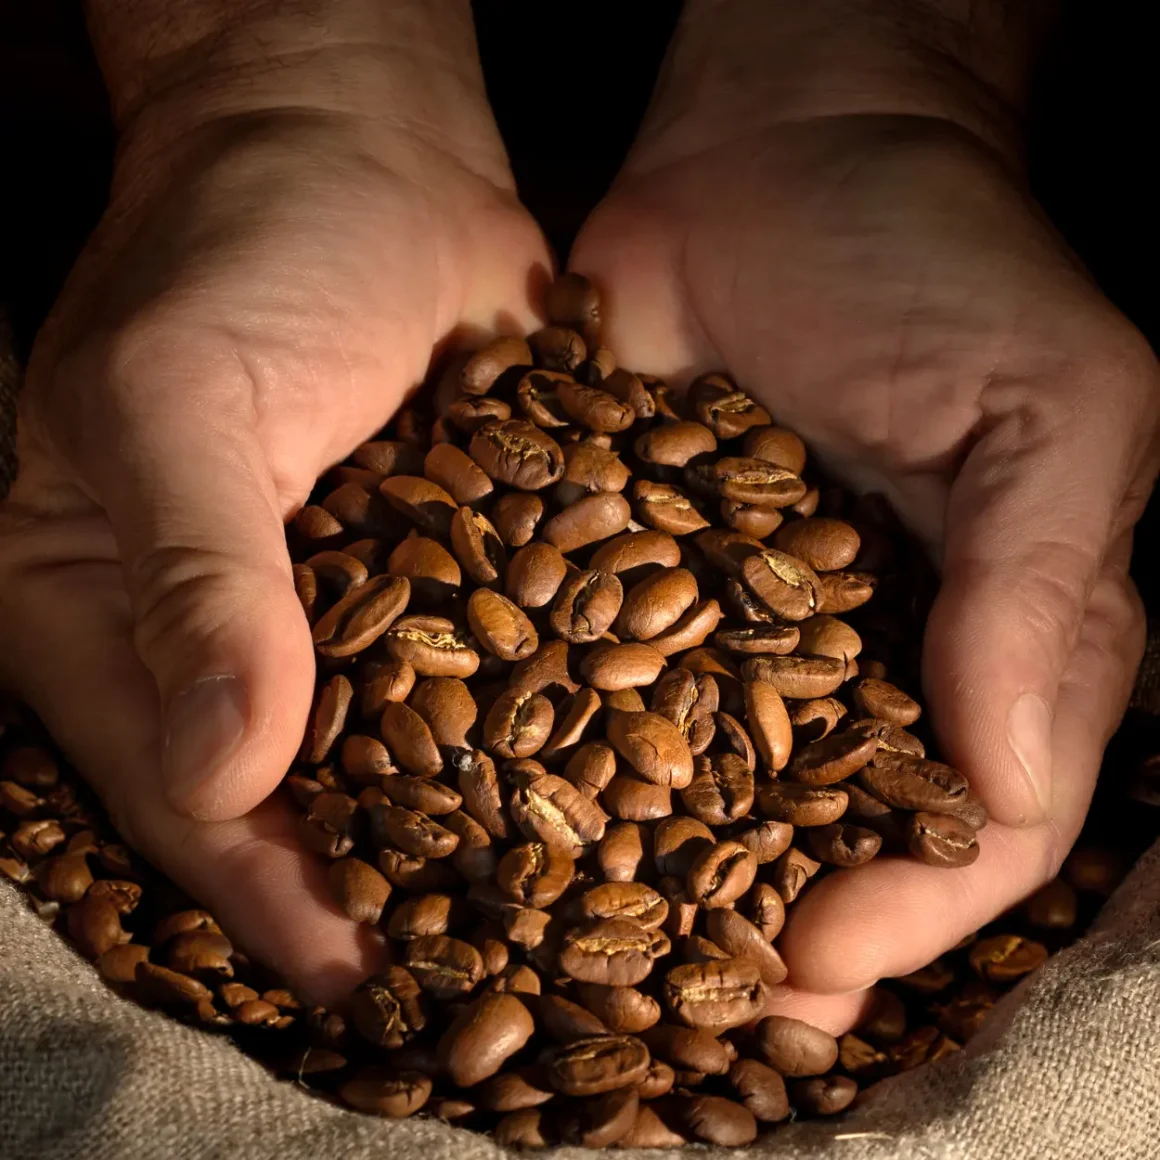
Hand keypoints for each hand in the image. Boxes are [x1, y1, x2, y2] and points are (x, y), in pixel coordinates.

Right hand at [0, 48, 548, 1000]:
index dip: (262, 887)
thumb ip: (199, 581)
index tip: (353, 969)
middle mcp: (224, 635)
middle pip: (296, 802)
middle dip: (375, 892)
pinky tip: (614, 795)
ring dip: (469, 840)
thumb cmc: (240, 247)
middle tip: (477, 993)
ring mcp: (346, 612)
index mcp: (100, 611)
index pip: (177, 787)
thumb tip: (225, 774)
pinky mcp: (448, 571)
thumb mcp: (180, 398)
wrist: (359, 148)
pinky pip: (489, 673)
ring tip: (560, 932)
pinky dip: (540, 735)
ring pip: (402, 758)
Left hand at [573, 61, 1159, 1023]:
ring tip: (574, 967)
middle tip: (689, 1025)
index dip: (906, 905)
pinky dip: (540, 750)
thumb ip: (1041, 587)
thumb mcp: (1046, 407)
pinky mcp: (612, 567)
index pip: (969, 819)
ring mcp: (720, 623)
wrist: (786, 147)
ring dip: (644, 881)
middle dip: (761, 931)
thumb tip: (1013, 780)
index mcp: (981, 641)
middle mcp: (849, 659)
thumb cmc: (940, 261)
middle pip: (819, 834)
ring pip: (691, 784)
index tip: (818, 962)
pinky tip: (484, 818)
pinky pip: (577, 677)